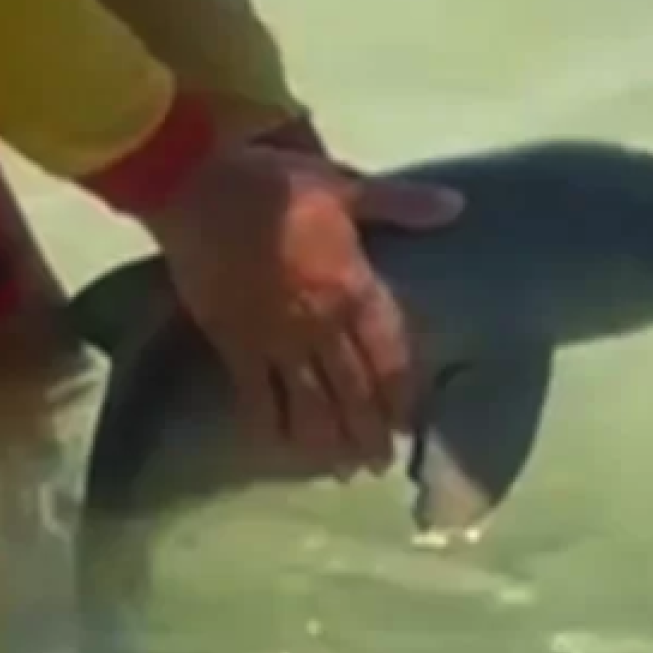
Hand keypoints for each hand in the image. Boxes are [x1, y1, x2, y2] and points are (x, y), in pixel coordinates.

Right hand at [138, 142, 463, 474]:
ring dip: (328, 440)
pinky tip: (278, 447)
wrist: (195, 185)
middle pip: (354, 390)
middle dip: (368, 431)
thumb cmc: (273, 182)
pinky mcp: (234, 343)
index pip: (389, 354)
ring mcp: (275, 339)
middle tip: (378, 464)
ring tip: (340, 470)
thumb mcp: (344, 186)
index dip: (401, 394)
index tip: (409, 424)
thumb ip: (399, 203)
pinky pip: (256, 396)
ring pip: (310, 403)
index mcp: (353, 286)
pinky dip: (269, 425)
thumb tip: (457, 208)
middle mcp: (320, 324)